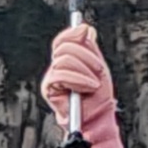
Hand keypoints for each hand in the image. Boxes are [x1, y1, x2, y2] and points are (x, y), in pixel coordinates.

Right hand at [42, 22, 129, 147]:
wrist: (96, 119)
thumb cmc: (98, 97)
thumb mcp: (98, 67)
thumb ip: (90, 48)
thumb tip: (86, 28)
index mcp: (66, 61)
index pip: (62, 41)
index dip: (72, 33)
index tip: (86, 28)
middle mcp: (56, 67)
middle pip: (63, 47)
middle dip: (85, 55)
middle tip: (99, 70)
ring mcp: (51, 78)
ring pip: (63, 60)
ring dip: (85, 70)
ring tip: (95, 83)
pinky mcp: (49, 89)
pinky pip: (60, 75)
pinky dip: (78, 79)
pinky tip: (89, 87)